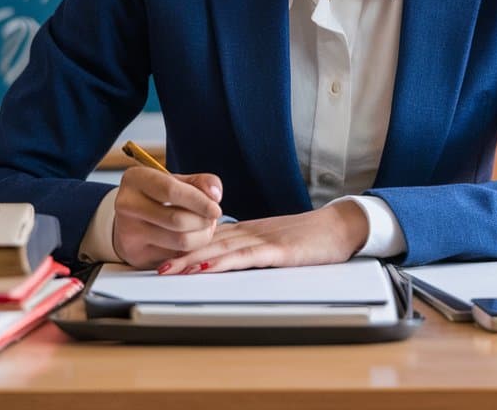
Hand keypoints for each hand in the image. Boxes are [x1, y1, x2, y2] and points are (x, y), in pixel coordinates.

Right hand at [112, 166, 223, 268]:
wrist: (130, 218)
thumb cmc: (158, 196)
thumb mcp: (176, 181)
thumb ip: (200, 182)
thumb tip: (216, 195)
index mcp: (136, 179)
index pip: (172, 191)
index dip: (199, 201)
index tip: (216, 209)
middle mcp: (126, 206)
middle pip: (178, 220)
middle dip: (203, 222)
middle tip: (211, 219)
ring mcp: (129, 234)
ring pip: (179, 242)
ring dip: (201, 237)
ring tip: (203, 228)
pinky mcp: (136, 256)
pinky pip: (176, 258)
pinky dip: (190, 250)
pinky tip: (188, 239)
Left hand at [157, 201, 369, 274]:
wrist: (341, 226)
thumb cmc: (313, 237)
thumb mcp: (279, 242)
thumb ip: (256, 249)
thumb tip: (234, 259)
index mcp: (252, 230)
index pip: (213, 238)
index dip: (187, 246)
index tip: (164, 257)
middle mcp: (253, 232)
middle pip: (211, 243)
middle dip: (181, 254)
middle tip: (155, 268)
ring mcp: (265, 240)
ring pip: (222, 249)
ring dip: (193, 260)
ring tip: (170, 270)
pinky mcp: (278, 252)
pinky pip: (245, 257)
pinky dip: (223, 262)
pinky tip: (206, 267)